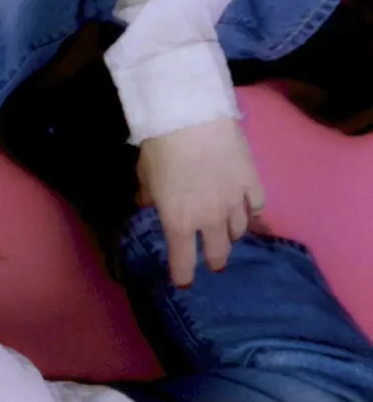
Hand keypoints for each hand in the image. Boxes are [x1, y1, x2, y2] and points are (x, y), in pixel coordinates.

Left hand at [135, 118, 265, 287]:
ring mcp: (236, 203)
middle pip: (218, 252)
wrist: (193, 119)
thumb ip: (149, 196)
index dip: (184, 275)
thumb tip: (148, 205)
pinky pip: (257, 207)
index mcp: (178, 222)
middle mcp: (210, 220)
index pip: (183, 262)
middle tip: (213, 262)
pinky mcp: (253, 183)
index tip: (184, 282)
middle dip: (214, 259)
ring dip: (231, 235)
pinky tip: (249, 211)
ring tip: (227, 234)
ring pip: (239, 231)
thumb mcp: (145, 175)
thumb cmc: (160, 147)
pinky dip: (252, 213)